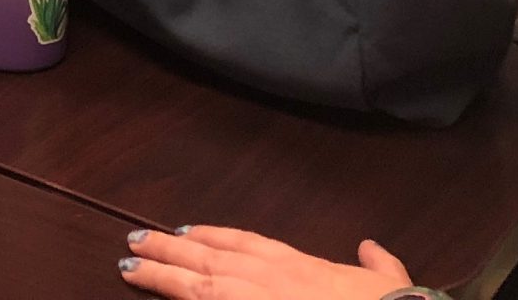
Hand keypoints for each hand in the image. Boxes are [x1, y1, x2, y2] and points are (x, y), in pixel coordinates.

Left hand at [121, 225, 411, 298]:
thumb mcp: (389, 282)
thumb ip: (377, 264)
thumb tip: (371, 246)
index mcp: (299, 266)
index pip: (245, 242)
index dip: (212, 236)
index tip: (183, 230)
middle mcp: (269, 280)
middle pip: (208, 258)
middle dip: (168, 250)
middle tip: (133, 241)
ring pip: (197, 286)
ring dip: (160, 276)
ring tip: (129, 267)